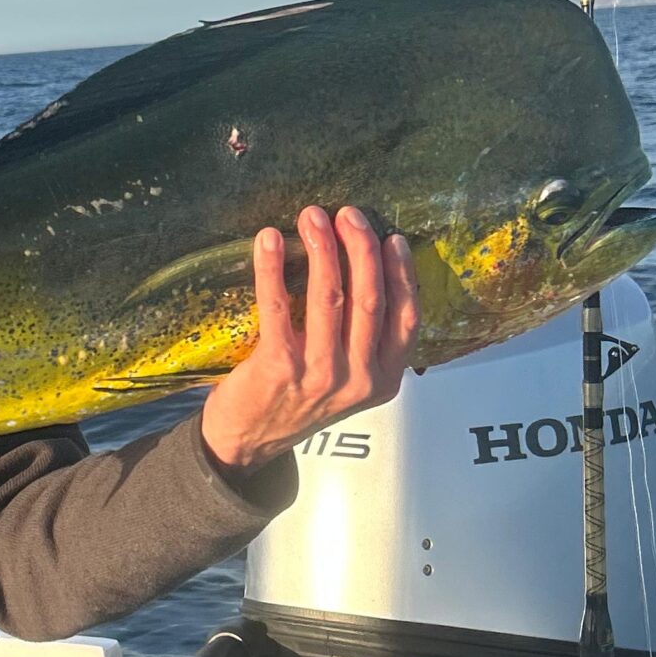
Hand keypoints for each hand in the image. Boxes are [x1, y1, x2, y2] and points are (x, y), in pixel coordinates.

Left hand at [200, 206, 419, 475]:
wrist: (249, 441)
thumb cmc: (300, 399)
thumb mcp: (350, 380)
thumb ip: (366, 340)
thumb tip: (368, 266)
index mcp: (383, 378)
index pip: (406, 318)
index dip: (402, 273)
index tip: (392, 237)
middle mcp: (358, 378)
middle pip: (369, 299)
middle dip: (361, 248)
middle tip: (348, 215)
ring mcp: (320, 375)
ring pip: (330, 298)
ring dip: (322, 249)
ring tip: (313, 217)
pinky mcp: (279, 367)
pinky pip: (278, 306)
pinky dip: (273, 268)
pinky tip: (269, 240)